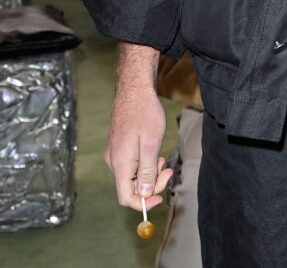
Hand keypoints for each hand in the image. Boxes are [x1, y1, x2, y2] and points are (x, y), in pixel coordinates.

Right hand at [104, 43, 171, 210]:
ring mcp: (114, 153)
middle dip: (151, 184)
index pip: (126, 197)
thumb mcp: (151, 143)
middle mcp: (113, 162)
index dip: (143, 203)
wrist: (134, 89)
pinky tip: (153, 151)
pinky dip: (144, 163)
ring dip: (149, 173)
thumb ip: (147, 170)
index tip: (161, 197)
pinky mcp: (118, 146)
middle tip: (168, 169)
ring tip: (162, 158)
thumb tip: (144, 195)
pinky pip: (130, 164)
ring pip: (131, 175)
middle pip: (130, 187)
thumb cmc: (144, 113)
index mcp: (121, 164)